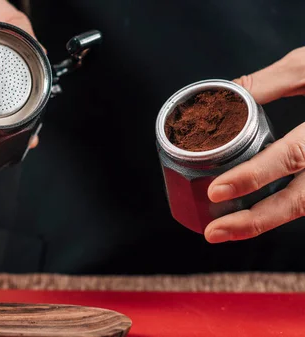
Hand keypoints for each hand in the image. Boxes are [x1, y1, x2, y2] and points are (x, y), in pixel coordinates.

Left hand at [205, 47, 304, 242]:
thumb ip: (269, 82)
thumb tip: (224, 95)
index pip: (291, 157)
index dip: (253, 176)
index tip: (217, 191)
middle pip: (300, 201)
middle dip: (255, 221)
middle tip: (214, 232)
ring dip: (266, 221)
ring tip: (225, 230)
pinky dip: (281, 209)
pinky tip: (253, 215)